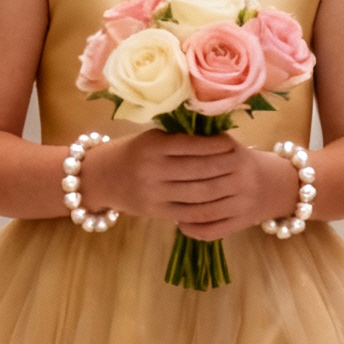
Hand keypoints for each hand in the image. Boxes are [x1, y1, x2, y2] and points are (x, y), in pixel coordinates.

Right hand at [78, 131, 297, 238]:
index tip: (233, 143)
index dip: (216, 145)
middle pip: (199, 170)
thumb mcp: (151, 138)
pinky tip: (220, 199)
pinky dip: (206, 206)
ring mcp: (154, 192)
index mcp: (153, 146)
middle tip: (242, 162)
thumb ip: (178, 137)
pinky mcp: (155, 211)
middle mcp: (153, 169)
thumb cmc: (133, 152)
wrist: (101, 177)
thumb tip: (216, 132)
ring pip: (197, 192)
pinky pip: (187, 210)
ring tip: (235, 180)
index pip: (192, 145)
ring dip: (220, 187)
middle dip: (223, 167)